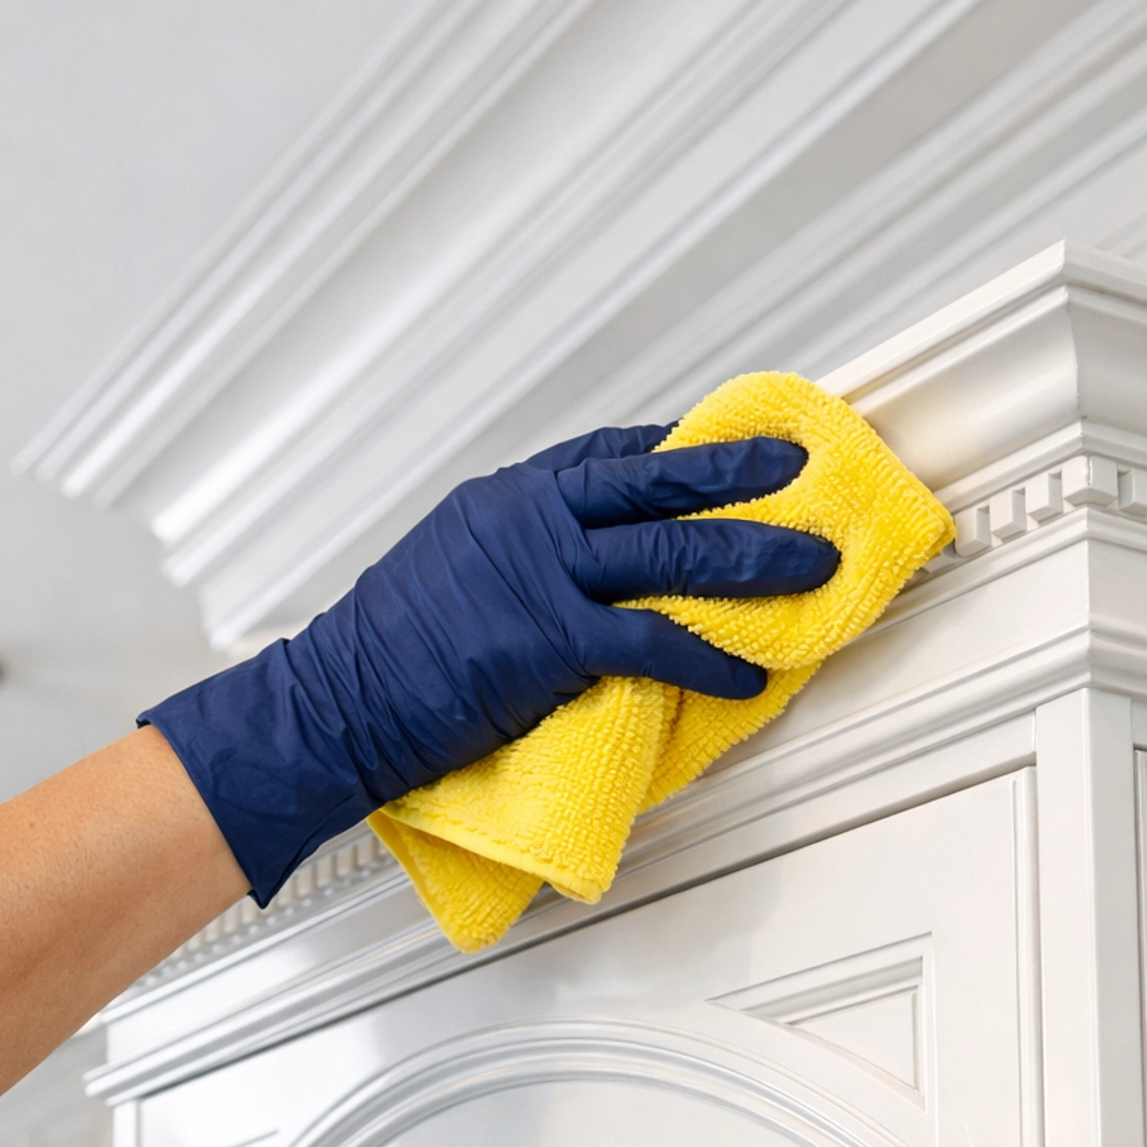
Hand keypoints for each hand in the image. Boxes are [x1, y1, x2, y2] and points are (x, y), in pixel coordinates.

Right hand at [142, 421, 835, 901]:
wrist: (334, 701)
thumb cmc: (383, 651)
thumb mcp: (449, 568)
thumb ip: (516, 555)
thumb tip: (577, 569)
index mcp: (506, 499)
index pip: (612, 455)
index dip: (681, 450)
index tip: (731, 446)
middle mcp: (530, 521)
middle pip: (658, 484)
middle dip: (740, 475)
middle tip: (800, 472)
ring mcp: (541, 576)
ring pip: (673, 554)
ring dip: (754, 560)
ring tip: (812, 568)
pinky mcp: (549, 641)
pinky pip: (652, 643)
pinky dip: (709, 660)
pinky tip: (748, 674)